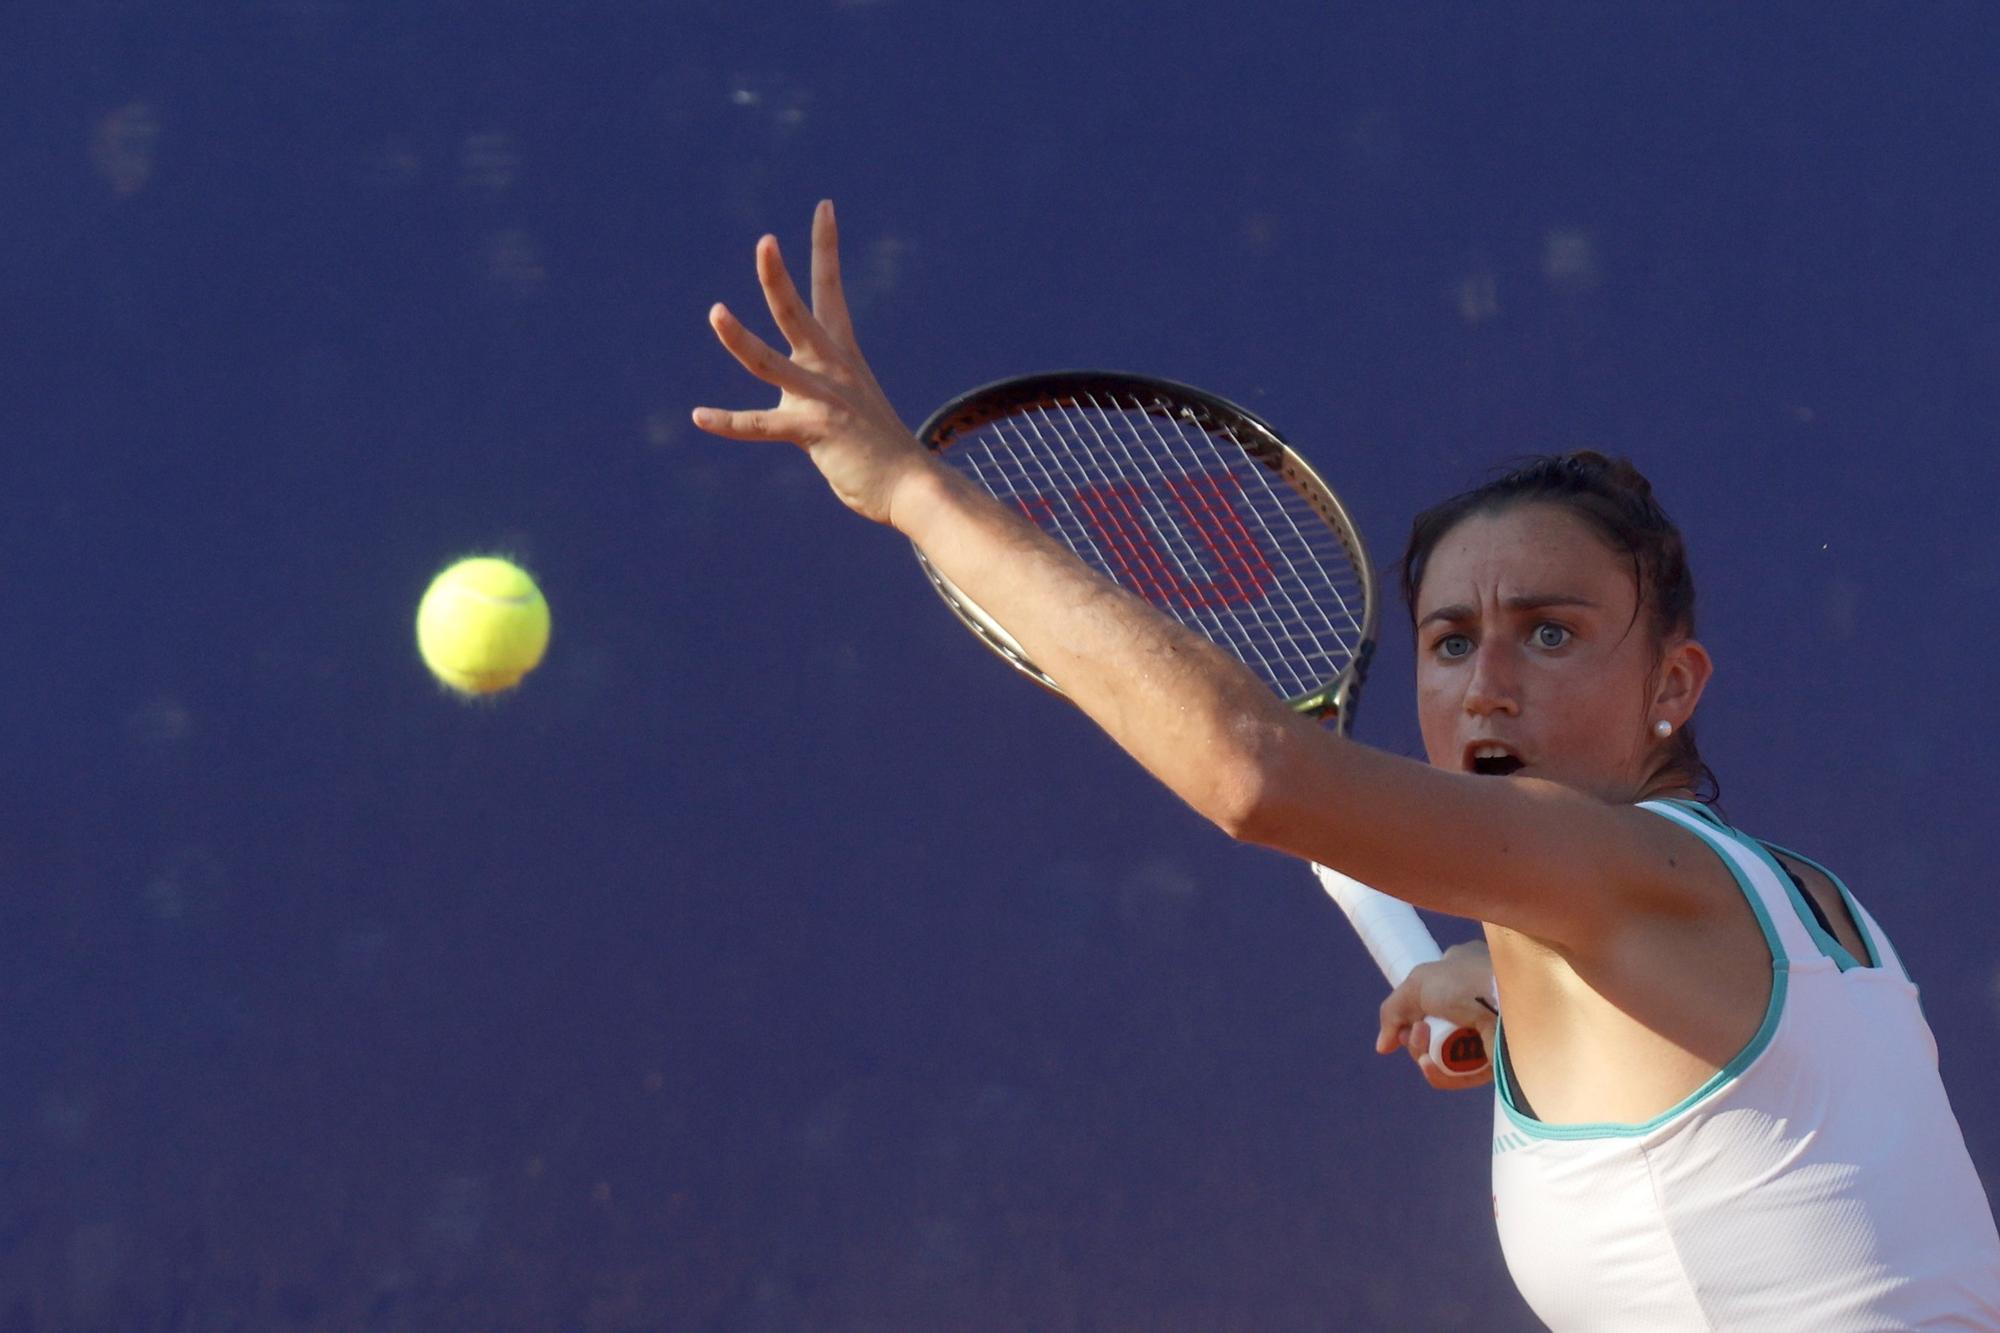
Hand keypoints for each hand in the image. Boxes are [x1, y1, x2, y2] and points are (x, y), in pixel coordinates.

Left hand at [692, 199, 934, 525]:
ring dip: (740, 337)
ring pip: (771, 361)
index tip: (823, 206)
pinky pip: (762, 425)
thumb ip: (819, 395)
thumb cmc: (879, 450)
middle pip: (798, 313)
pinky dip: (729, 422)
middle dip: (778, 277)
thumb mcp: (849, 407)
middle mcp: (831, 368)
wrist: (911, 486)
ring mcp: (822, 398)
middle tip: (766, 241)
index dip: (825, 246)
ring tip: (716, 311)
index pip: (831, 290)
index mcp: (841, 355)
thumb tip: (798, 403)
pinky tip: (699, 416)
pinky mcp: (814, 431)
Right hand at [1375, 941, 1498, 1090]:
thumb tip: (1383, 1047)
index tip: (1408, 1017)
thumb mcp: (1417, 983)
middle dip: (1416, 1035)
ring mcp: (1487, 1033)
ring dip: (1424, 1053)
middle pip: (1433, 1028)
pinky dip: (1441, 1073)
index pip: (1433, 994)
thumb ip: (1392, 1012)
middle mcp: (1478, 1000)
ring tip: (1426, 1046)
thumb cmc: (1465, 983)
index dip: (1413, 1010)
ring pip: (1444, 1052)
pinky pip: (1460, 1074)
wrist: (1506, 1004)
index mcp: (1466, 971)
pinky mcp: (1496, 1062)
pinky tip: (1430, 1065)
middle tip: (1419, 1030)